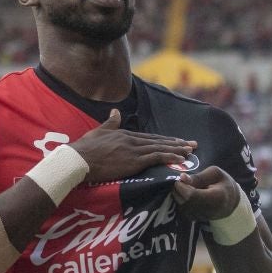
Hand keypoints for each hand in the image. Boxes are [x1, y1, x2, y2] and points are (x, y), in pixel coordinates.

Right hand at [71, 109, 196, 182]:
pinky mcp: (134, 160)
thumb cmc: (85, 149)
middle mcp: (132, 140)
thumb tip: (116, 111)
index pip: (149, 137)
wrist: (79, 159)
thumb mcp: (99, 132)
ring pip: (161, 148)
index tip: (176, 141)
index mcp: (124, 134)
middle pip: (159, 141)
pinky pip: (157, 157)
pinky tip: (180, 159)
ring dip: (177, 150)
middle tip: (192, 144)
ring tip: (190, 151)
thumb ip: (110, 122)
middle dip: (177, 143)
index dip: (164, 139)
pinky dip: (170, 157)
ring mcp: (134, 150)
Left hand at [172, 166, 239, 220]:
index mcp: (216, 197)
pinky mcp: (196, 220)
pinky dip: (181, 202)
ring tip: (185, 188)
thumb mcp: (214, 173)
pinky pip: (182, 211)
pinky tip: (187, 195)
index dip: (182, 187)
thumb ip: (198, 176)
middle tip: (182, 182)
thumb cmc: (222, 184)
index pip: (191, 196)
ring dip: (178, 196)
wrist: (230, 201)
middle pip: (184, 202)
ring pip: (181, 207)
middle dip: (178, 191)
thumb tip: (182, 177)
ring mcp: (202, 217)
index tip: (181, 179)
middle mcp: (209, 211)